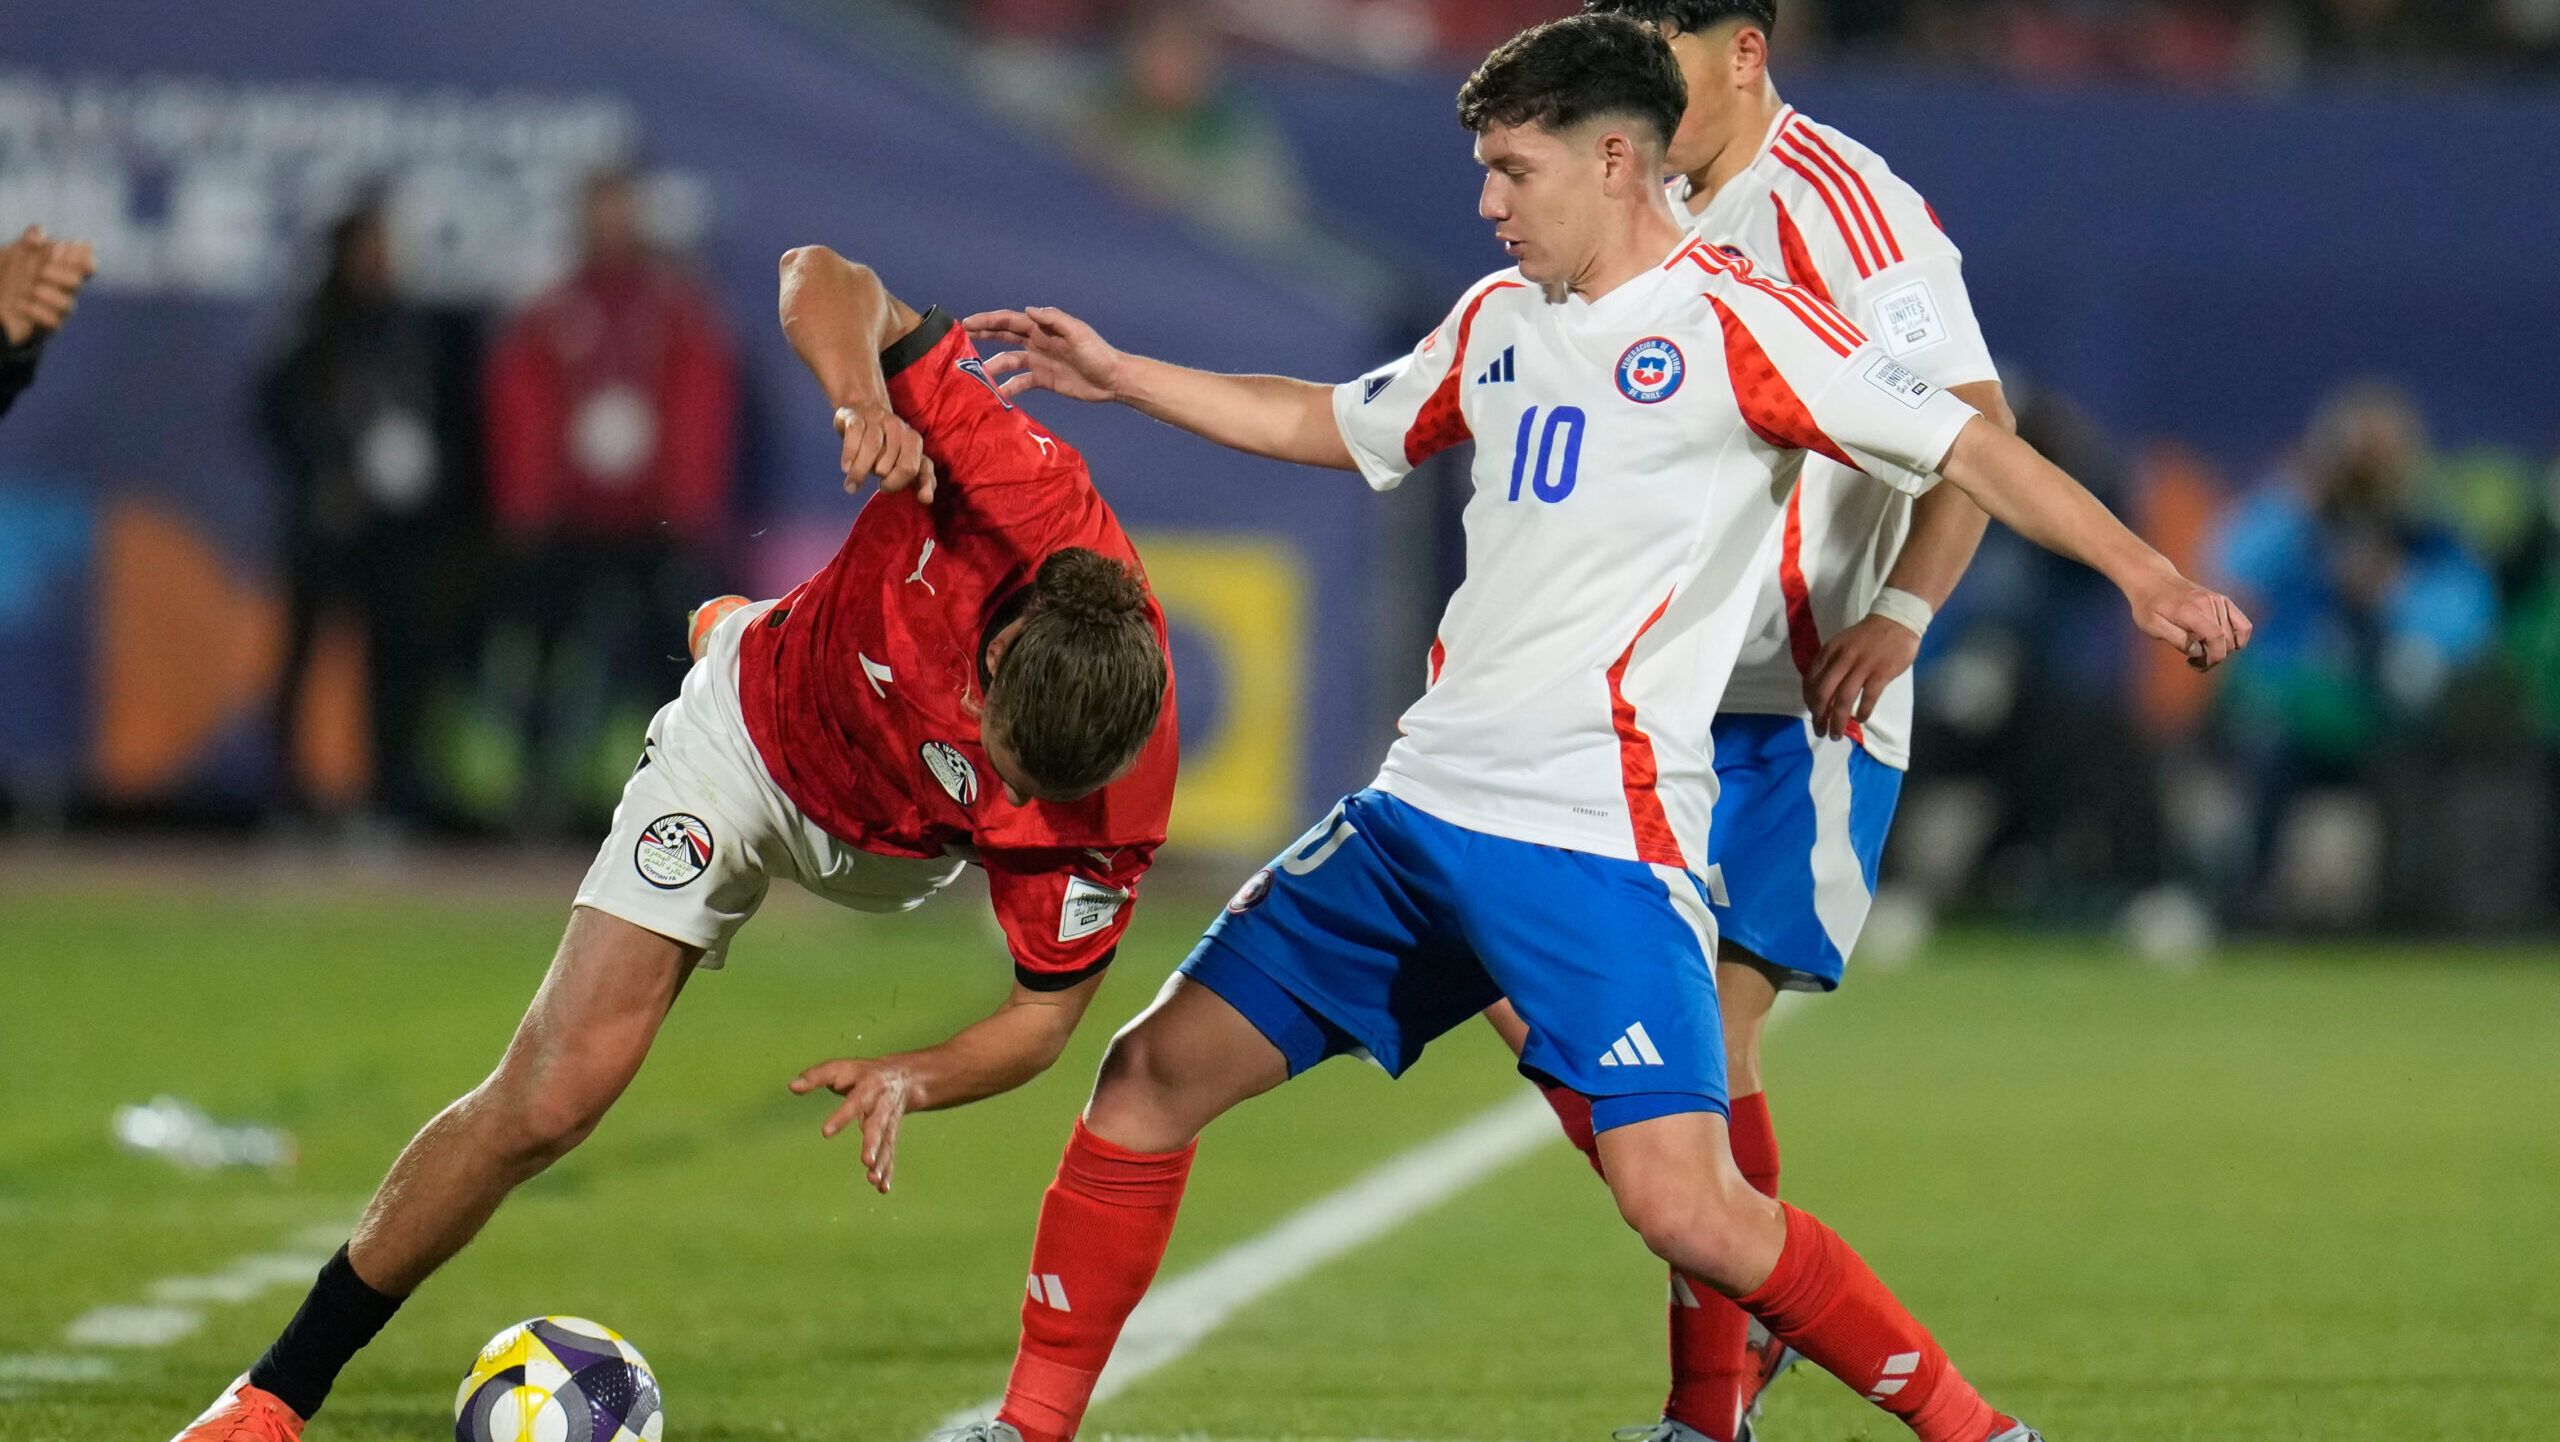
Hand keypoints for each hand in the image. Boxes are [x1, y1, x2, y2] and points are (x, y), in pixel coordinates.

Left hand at [0, 226, 95, 348]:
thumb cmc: (3, 277)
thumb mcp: (11, 254)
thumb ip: (27, 241)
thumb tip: (41, 232)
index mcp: (57, 270)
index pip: (84, 265)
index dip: (84, 259)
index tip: (69, 253)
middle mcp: (59, 290)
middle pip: (77, 282)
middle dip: (64, 275)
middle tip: (42, 272)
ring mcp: (52, 309)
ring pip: (68, 305)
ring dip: (53, 296)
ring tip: (33, 291)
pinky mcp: (44, 327)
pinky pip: (54, 324)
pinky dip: (39, 313)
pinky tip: (22, 306)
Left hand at [790, 1057, 918, 1193]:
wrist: (903, 1077)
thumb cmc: (861, 1073)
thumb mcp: (839, 1068)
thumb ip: (816, 1076)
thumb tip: (791, 1086)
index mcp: (868, 1087)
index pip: (854, 1103)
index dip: (841, 1117)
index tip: (825, 1132)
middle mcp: (882, 1106)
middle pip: (877, 1125)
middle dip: (872, 1144)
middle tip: (865, 1162)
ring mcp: (889, 1122)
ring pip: (886, 1143)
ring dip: (881, 1162)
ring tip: (872, 1180)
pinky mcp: (891, 1135)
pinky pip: (890, 1154)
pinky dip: (887, 1171)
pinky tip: (881, 1188)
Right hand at [832, 401, 936, 502]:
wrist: (863, 409)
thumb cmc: (885, 445)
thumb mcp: (905, 462)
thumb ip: (920, 480)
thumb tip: (927, 500)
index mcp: (914, 442)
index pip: (916, 467)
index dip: (900, 482)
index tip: (885, 488)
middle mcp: (899, 428)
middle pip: (892, 461)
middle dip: (883, 477)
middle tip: (875, 479)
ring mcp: (878, 420)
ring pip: (872, 447)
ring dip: (860, 470)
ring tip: (852, 486)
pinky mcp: (857, 416)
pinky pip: (855, 435)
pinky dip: (850, 455)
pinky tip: (846, 467)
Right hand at [963, 306, 1124, 402]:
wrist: (1112, 379)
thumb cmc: (1097, 353)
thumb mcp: (1077, 333)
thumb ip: (1053, 320)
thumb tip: (1028, 310)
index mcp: (1043, 328)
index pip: (1010, 321)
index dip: (988, 321)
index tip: (967, 323)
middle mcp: (1037, 342)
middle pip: (1003, 336)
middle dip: (982, 336)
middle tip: (959, 341)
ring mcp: (1039, 361)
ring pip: (1008, 361)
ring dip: (992, 366)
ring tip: (974, 375)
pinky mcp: (1043, 380)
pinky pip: (1020, 382)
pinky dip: (1008, 387)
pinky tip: (996, 394)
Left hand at [1803, 614, 1922, 740]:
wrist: (1896, 620)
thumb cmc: (1867, 636)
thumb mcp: (1841, 644)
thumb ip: (1830, 664)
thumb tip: (1821, 693)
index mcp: (1829, 651)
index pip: (1811, 682)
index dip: (1809, 702)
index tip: (1814, 714)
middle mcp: (1842, 659)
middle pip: (1823, 694)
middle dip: (1819, 717)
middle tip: (1821, 731)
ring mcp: (1862, 665)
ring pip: (1844, 700)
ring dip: (1838, 721)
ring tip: (1837, 734)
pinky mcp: (1881, 672)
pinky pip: (1868, 698)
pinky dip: (1863, 712)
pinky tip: (1861, 719)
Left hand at [2127, 569, 2253, 671]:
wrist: (2153, 580)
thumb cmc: (2148, 605)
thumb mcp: (2151, 625)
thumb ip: (2175, 639)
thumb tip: (2198, 652)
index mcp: (2190, 610)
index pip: (2216, 636)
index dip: (2214, 656)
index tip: (2198, 665)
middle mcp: (2209, 603)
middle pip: (2226, 640)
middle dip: (2213, 657)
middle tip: (2193, 661)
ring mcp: (2218, 601)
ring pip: (2235, 636)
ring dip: (2221, 650)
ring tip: (2200, 650)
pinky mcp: (2223, 601)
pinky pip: (2243, 624)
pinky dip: (2236, 639)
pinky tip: (2219, 644)